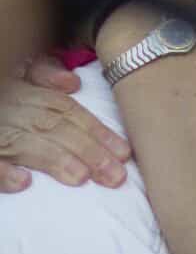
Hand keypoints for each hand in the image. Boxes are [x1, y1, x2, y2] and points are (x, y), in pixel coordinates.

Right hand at [0, 55, 130, 191]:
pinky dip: (2, 173)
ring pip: (27, 145)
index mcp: (25, 92)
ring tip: (81, 178)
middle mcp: (12, 109)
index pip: (68, 111)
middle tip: (115, 176)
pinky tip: (22, 184)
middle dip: (88, 152)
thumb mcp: (16, 69)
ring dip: (54, 161)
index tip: (125, 153)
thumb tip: (71, 84)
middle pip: (55, 130)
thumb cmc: (0, 83)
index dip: (97, 131)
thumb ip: (40, 71)